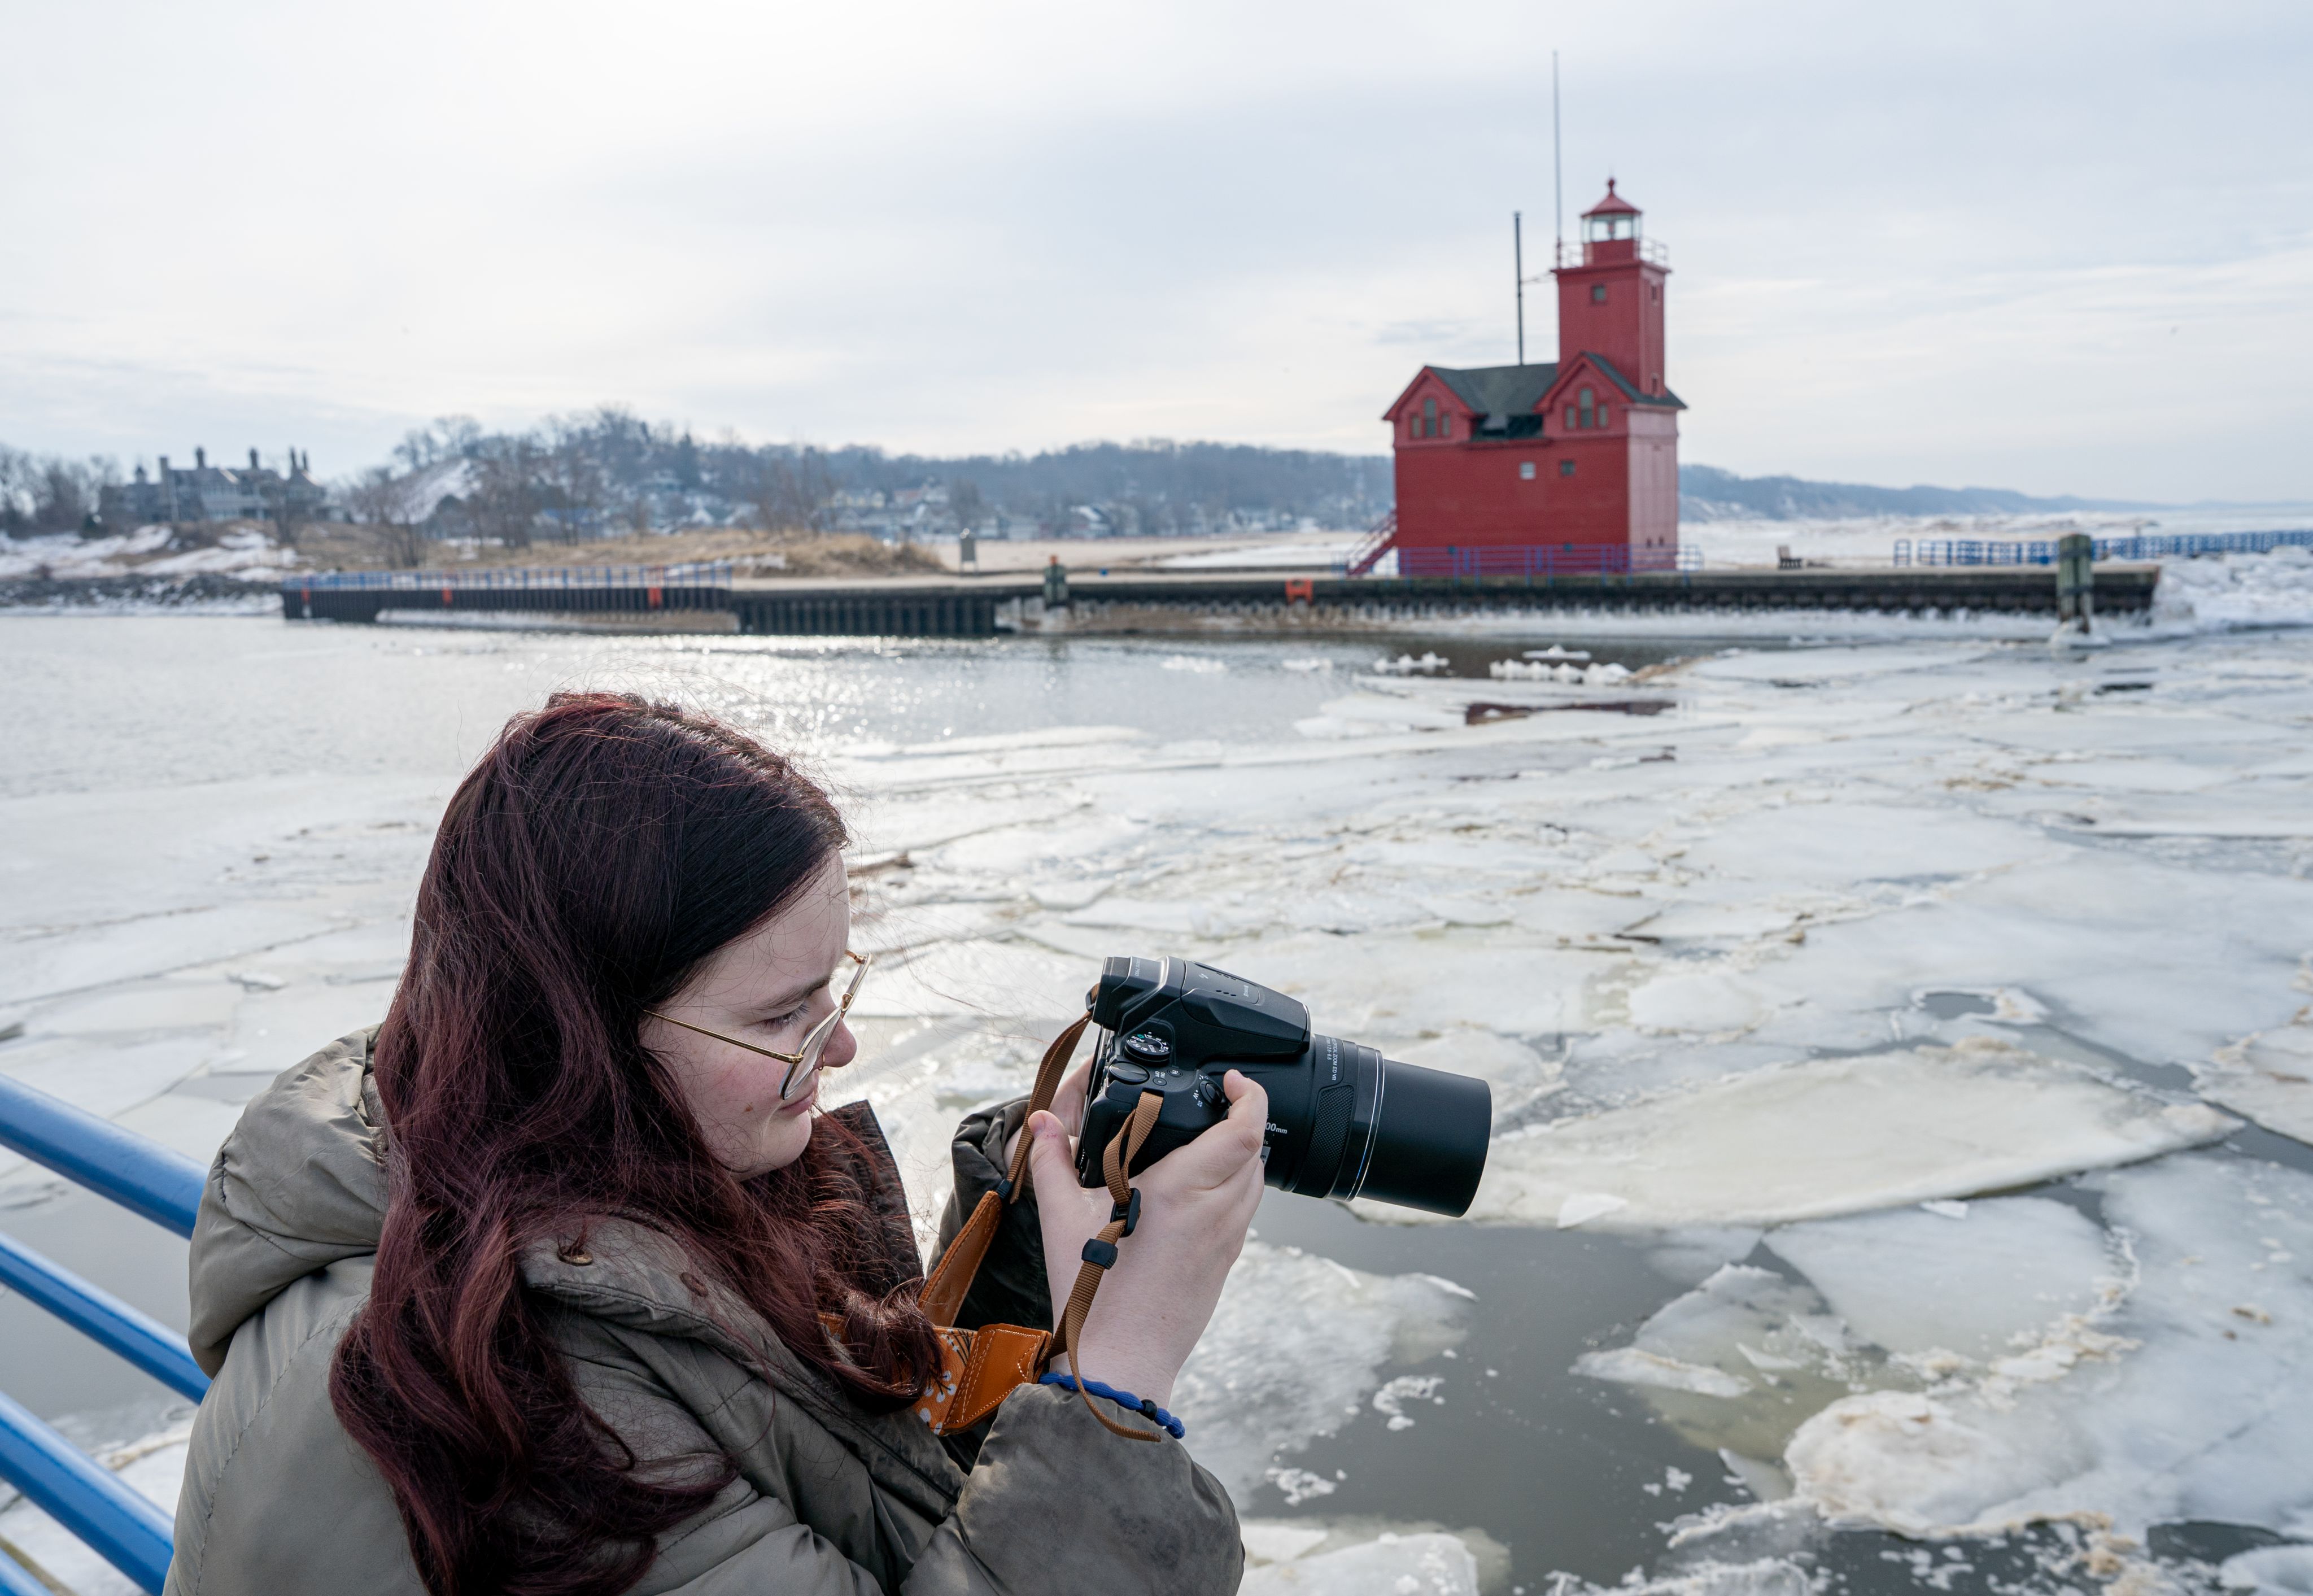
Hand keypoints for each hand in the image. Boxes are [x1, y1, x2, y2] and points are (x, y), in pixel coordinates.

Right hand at [1021, 1069, 1266, 1407]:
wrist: (1120, 1360)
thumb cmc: (1093, 1291)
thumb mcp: (1062, 1217)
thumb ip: (1052, 1160)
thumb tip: (1041, 1122)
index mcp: (1183, 1190)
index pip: (1244, 1131)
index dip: (1251, 1097)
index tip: (1235, 1081)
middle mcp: (1215, 1212)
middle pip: (1256, 1152)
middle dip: (1243, 1121)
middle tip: (1214, 1107)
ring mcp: (1226, 1241)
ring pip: (1255, 1183)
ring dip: (1241, 1156)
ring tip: (1205, 1145)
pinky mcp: (1226, 1264)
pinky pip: (1244, 1214)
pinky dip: (1233, 1191)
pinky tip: (1197, 1194)